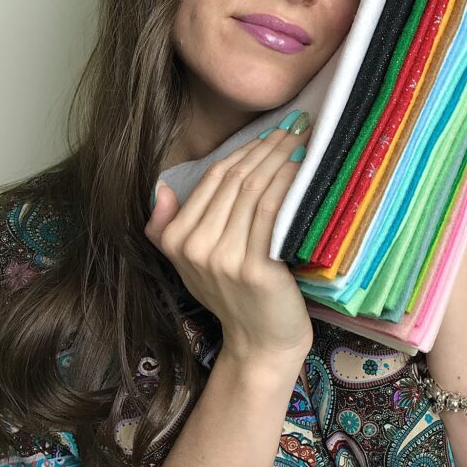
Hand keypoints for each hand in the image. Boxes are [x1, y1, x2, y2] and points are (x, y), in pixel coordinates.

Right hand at [143, 119, 314, 367]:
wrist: (260, 341)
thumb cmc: (233, 295)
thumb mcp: (189, 261)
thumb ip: (167, 225)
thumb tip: (161, 187)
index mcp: (176, 239)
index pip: (213, 178)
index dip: (245, 150)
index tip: (272, 131)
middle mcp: (195, 247)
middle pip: (235, 179)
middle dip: (268, 146)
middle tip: (297, 124)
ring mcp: (224, 259)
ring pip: (253, 190)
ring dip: (281, 157)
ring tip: (305, 139)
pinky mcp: (254, 269)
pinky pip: (271, 211)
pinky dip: (288, 183)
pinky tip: (305, 168)